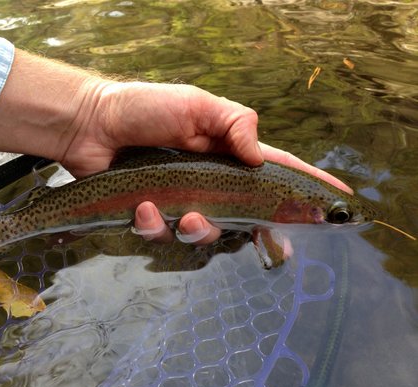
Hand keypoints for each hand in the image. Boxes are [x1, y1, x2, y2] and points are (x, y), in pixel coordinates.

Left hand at [60, 81, 350, 244]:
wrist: (93, 123)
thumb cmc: (145, 108)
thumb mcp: (196, 104)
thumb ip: (234, 124)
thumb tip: (260, 157)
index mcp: (227, 153)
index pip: (275, 171)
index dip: (307, 186)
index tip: (338, 202)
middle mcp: (209, 181)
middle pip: (245, 217)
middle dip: (253, 232)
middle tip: (257, 237)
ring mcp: (181, 199)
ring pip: (203, 234)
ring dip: (196, 230)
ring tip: (177, 213)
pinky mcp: (152, 213)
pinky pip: (162, 234)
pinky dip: (154, 224)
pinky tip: (143, 207)